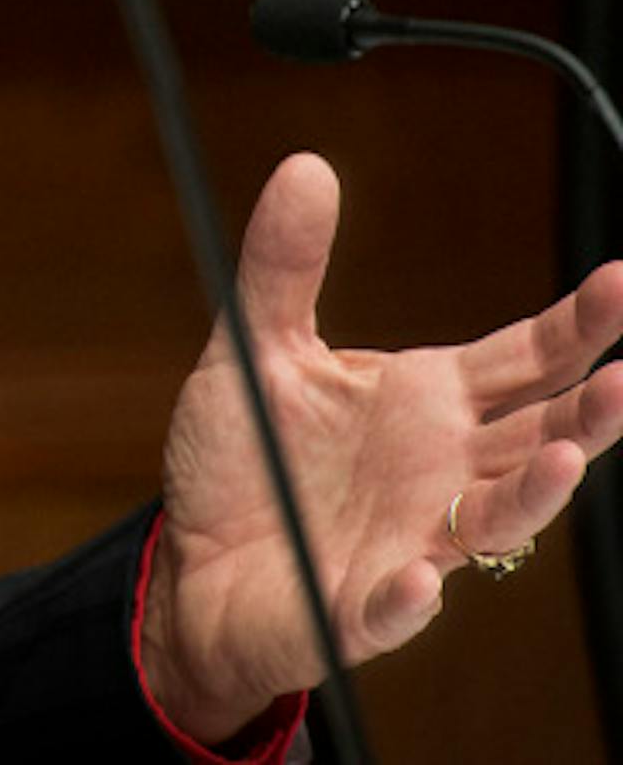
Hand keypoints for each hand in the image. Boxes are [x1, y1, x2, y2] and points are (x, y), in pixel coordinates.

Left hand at [141, 153, 622, 743]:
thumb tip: (306, 166)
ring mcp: (413, 541)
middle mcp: (441, 471)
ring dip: (533, 493)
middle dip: (590, 408)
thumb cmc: (245, 461)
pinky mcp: (358, 608)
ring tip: (562, 459)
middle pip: (541, 435)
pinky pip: (395, 608)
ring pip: (497, 521)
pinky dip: (410, 598)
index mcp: (426, 402)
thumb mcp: (255, 350)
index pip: (527, 359)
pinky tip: (420, 579)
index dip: (579, 325)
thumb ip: (284, 267)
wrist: (190, 564)